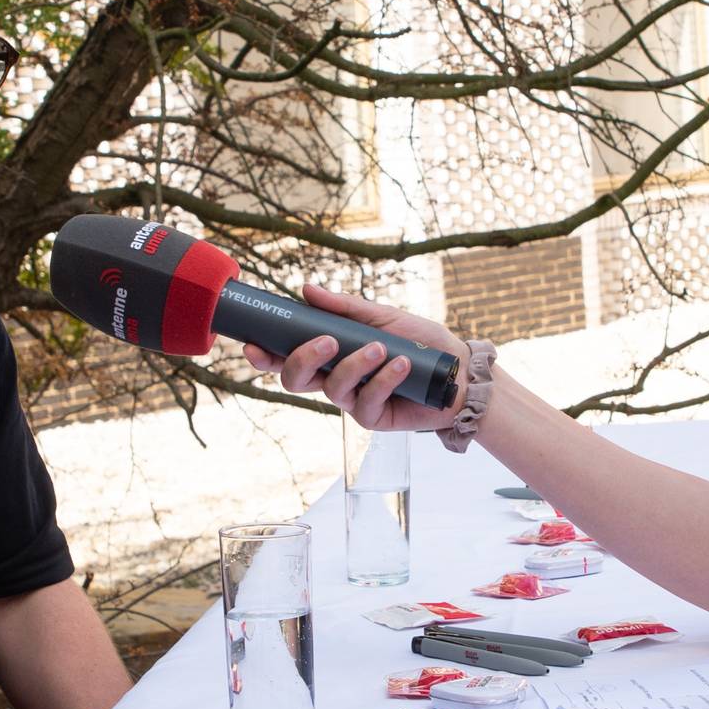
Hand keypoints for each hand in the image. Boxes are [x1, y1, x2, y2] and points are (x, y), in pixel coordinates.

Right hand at [241, 284, 470, 432]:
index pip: (287, 357)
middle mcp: (335, 379)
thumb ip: (345, 307)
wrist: (456, 370)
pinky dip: (383, 379)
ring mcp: (352, 401)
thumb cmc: (419, 342)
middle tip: (328, 340)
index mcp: (330, 355)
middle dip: (302, 359)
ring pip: (331, 389)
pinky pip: (366, 401)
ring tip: (381, 348)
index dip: (264, 355)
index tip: (252, 343)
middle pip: (295, 380)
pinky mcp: (374, 418)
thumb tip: (306, 289)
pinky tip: (400, 364)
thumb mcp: (382, 316)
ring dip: (354, 365)